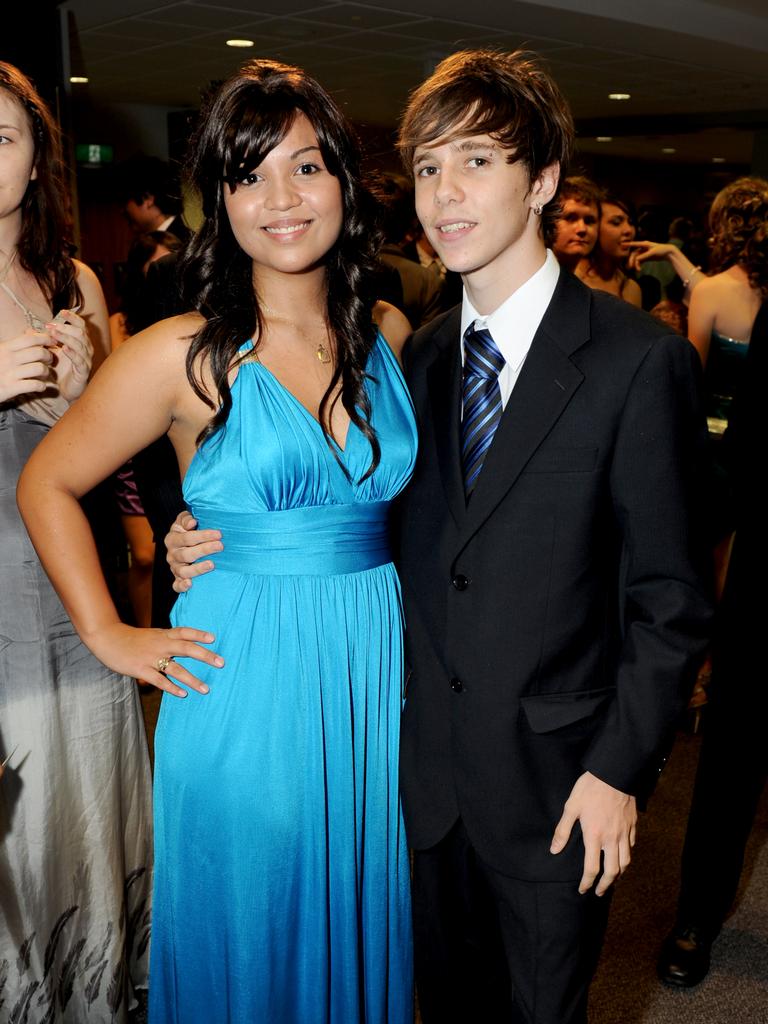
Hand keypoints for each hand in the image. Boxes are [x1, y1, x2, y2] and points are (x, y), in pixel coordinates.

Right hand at [0, 328, 53, 401]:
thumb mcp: (2, 351)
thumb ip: (17, 343)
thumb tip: (32, 331)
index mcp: (6, 348)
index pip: (30, 338)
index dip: (45, 339)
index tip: (52, 342)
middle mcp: (8, 358)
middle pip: (39, 352)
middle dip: (49, 356)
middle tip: (48, 361)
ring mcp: (10, 373)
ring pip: (39, 368)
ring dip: (46, 372)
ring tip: (43, 375)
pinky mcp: (11, 388)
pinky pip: (34, 385)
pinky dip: (41, 386)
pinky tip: (39, 387)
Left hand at [45, 308, 92, 401]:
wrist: (65, 389)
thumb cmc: (60, 369)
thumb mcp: (50, 351)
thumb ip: (43, 341)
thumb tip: (29, 330)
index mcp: (80, 341)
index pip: (80, 325)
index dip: (73, 317)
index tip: (61, 311)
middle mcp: (86, 348)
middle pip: (80, 332)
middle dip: (65, 327)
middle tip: (50, 325)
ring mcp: (86, 360)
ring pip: (80, 344)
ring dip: (66, 337)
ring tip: (54, 333)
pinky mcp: (84, 371)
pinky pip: (80, 360)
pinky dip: (72, 353)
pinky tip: (64, 349)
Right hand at [85, 621, 223, 697]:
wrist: (108, 639)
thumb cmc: (133, 639)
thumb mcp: (153, 635)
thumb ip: (168, 640)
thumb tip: (187, 646)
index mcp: (163, 635)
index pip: (184, 632)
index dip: (199, 634)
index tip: (214, 638)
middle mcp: (160, 645)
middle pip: (186, 648)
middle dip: (205, 656)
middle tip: (221, 663)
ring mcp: (151, 658)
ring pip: (175, 669)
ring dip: (192, 679)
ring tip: (205, 689)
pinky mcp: (141, 669)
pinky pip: (159, 680)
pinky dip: (171, 687)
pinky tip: (182, 694)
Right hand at [166, 510, 222, 592]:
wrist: (181, 543)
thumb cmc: (186, 530)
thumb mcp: (183, 521)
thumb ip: (186, 518)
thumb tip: (192, 523)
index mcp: (172, 539)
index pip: (187, 538)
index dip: (203, 535)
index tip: (219, 534)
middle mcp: (172, 554)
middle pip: (186, 554)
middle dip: (205, 550)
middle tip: (220, 546)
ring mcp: (174, 568)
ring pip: (183, 571)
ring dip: (198, 569)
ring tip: (212, 565)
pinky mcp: (177, 579)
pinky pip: (176, 585)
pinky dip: (182, 586)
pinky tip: (190, 584)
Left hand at [550, 771, 636, 895]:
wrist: (614, 772)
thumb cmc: (590, 788)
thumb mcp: (571, 806)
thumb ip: (563, 830)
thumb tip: (554, 850)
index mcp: (594, 836)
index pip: (591, 868)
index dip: (587, 882)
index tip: (582, 890)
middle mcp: (612, 838)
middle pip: (613, 871)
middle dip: (605, 885)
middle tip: (599, 892)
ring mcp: (624, 832)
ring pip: (626, 861)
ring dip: (619, 874)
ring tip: (613, 879)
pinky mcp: (633, 825)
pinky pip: (632, 846)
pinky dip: (627, 856)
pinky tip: (622, 856)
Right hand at [626, 240, 674, 271]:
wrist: (668, 253)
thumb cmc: (661, 250)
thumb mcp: (653, 253)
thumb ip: (644, 256)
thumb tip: (636, 259)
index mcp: (645, 244)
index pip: (634, 244)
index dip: (628, 244)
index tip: (621, 244)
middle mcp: (643, 248)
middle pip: (634, 254)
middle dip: (632, 261)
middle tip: (631, 267)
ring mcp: (644, 252)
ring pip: (636, 258)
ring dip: (636, 264)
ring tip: (638, 270)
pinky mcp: (646, 257)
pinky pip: (640, 261)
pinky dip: (638, 265)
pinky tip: (639, 269)